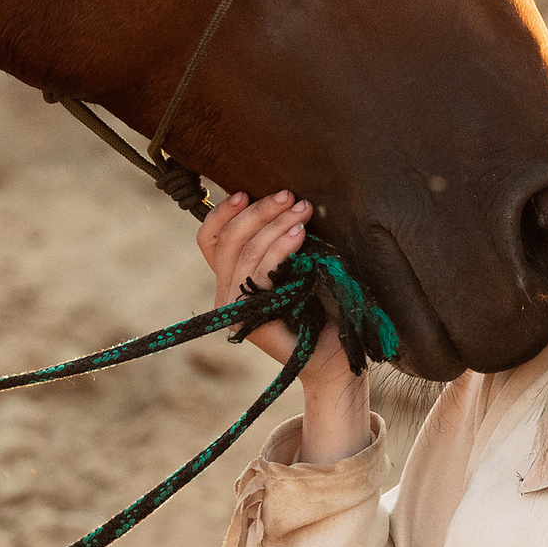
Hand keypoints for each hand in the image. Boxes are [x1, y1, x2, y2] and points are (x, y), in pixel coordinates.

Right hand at [196, 190, 370, 462]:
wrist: (337, 355)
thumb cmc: (323, 306)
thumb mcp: (295, 263)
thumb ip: (278, 241)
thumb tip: (282, 200)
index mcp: (230, 279)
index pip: (210, 240)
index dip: (221, 213)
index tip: (243, 191)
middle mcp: (226, 294)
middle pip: (228, 241)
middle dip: (259, 212)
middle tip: (289, 195)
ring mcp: (235, 309)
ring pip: (245, 253)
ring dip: (276, 225)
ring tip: (303, 210)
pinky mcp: (250, 320)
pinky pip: (261, 273)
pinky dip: (280, 248)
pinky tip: (300, 234)